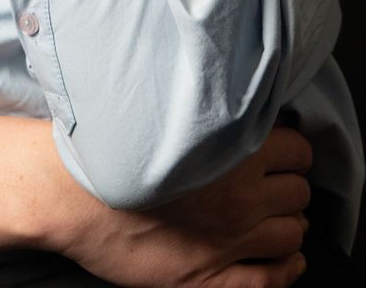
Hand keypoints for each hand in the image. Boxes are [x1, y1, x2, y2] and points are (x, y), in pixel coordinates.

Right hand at [41, 125, 311, 287]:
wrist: (68, 192)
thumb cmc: (110, 146)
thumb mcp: (164, 108)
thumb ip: (208, 107)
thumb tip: (239, 96)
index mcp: (232, 151)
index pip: (297, 151)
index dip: (292, 150)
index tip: (282, 150)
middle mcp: (239, 198)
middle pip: (297, 193)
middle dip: (290, 186)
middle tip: (275, 183)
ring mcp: (228, 241)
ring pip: (291, 235)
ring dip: (289, 225)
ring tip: (278, 218)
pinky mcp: (208, 277)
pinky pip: (269, 282)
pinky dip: (286, 270)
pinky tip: (287, 261)